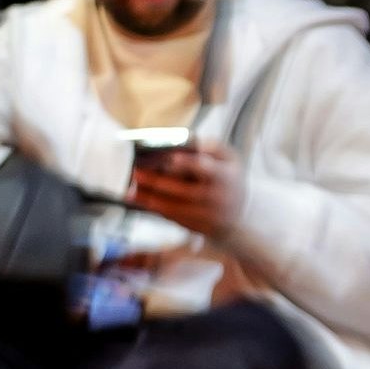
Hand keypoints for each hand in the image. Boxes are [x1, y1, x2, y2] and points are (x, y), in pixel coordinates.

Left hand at [126, 139, 244, 237]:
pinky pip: (168, 216)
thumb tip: (189, 142)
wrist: (238, 217)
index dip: (188, 163)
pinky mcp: (193, 226)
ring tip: (131, 185)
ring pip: (171, 205)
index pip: (205, 168)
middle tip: (135, 170)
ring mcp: (204, 215)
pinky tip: (137, 198)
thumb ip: (211, 147)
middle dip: (155, 180)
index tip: (171, 158)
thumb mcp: (230, 159)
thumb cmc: (229, 180)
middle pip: (180, 189)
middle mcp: (215, 197)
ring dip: (147, 196)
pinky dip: (151, 207)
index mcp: (224, 176)